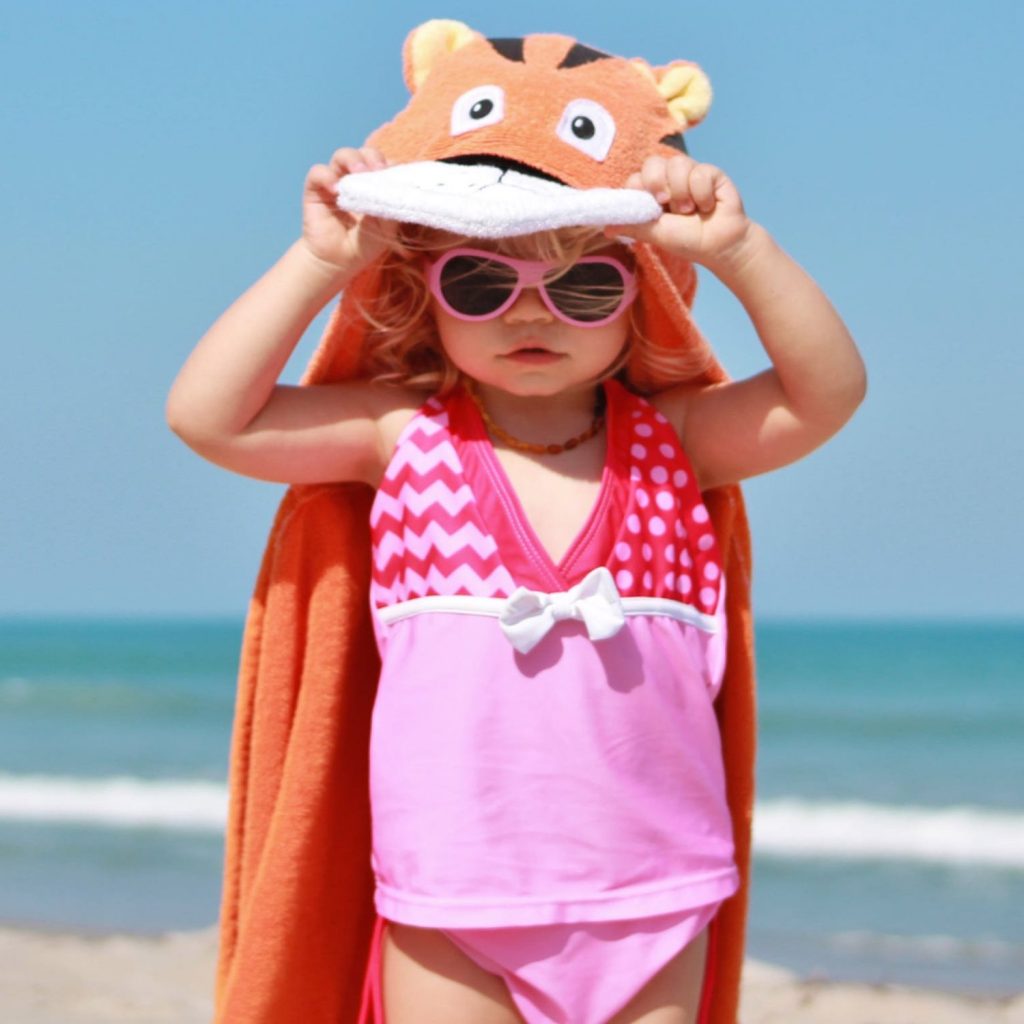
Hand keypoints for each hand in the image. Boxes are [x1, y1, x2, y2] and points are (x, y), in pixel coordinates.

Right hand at [300, 146, 398, 276]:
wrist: (339, 262)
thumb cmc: (365, 244)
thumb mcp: (387, 228)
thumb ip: (392, 207)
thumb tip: (396, 188)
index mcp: (375, 185)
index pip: (383, 164)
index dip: (390, 165)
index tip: (398, 176)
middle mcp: (355, 179)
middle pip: (364, 154)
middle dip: (373, 157)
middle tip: (379, 170)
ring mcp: (335, 181)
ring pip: (342, 156)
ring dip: (353, 159)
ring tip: (359, 171)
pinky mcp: (316, 189)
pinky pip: (318, 172)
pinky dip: (327, 176)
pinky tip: (336, 189)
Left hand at [606, 155, 755, 271]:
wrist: (719, 245)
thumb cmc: (687, 240)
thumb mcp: (655, 234)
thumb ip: (633, 225)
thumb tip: (605, 228)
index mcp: (651, 193)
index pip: (636, 177)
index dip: (639, 187)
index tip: (649, 205)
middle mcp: (668, 180)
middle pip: (652, 162)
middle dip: (658, 184)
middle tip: (667, 204)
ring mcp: (689, 174)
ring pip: (677, 163)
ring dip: (683, 194)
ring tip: (690, 211)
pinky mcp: (710, 172)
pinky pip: (700, 171)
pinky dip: (703, 194)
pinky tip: (708, 206)